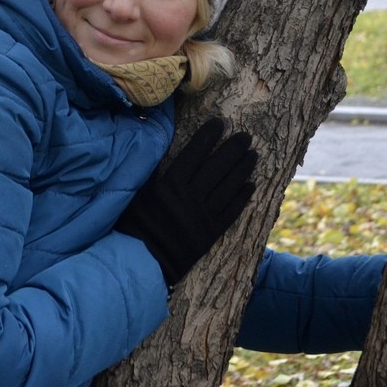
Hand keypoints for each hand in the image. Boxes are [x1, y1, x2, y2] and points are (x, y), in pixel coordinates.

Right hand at [115, 117, 257, 287]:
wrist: (142, 263)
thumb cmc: (133, 226)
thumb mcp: (137, 193)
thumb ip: (152, 171)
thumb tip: (159, 146)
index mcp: (170, 185)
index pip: (194, 154)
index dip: (208, 137)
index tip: (220, 123)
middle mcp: (190, 197)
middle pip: (217, 168)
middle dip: (233, 149)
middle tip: (246, 136)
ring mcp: (203, 216)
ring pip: (228, 187)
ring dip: (242, 170)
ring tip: (253, 155)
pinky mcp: (210, 233)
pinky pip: (231, 212)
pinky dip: (241, 198)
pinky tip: (251, 185)